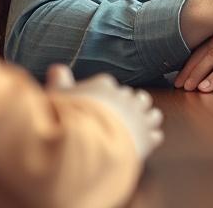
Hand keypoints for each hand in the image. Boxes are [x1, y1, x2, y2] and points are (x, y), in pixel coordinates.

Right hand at [46, 64, 163, 159]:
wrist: (86, 143)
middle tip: (117, 119)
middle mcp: (126, 98)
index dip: (104, 97)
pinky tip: (141, 144)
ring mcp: (139, 117)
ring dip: (145, 119)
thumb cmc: (68, 118)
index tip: (98, 105)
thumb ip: (59, 81)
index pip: (108, 86)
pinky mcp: (148, 138)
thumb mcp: (56, 96)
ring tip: (136, 129)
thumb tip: (57, 68)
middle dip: (128, 107)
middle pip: (133, 98)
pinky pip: (156, 135)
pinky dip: (150, 139)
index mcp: (105, 85)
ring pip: (151, 113)